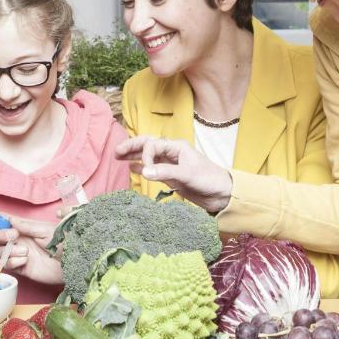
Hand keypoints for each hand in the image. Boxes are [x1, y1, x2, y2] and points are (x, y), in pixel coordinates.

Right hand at [0, 215, 63, 284]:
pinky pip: (8, 265)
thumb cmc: (64, 243)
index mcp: (27, 228)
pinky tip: (25, 260)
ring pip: (1, 252)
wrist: (72, 264)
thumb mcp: (46, 230)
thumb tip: (10, 220)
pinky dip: (13, 261)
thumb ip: (27, 226)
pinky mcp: (23, 268)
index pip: (8, 221)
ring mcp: (21, 254)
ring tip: (26, 252)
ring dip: (10, 251)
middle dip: (2, 235)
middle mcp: (22, 241)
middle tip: (14, 236)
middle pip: (0, 237)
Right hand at [115, 135, 232, 213]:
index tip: (146, 171)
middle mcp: (172, 153)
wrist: (222, 193)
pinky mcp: (170, 176)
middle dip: (132, 147)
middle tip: (116, 152)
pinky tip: (131, 168)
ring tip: (118, 157)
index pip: (153, 145)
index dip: (145, 156)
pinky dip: (141, 167)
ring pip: (148, 156)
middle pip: (147, 145)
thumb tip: (143, 171)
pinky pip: (152, 168)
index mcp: (177, 147)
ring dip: (134, 156)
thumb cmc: (209, 179)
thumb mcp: (187, 174)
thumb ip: (165, 172)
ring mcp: (170, 164)